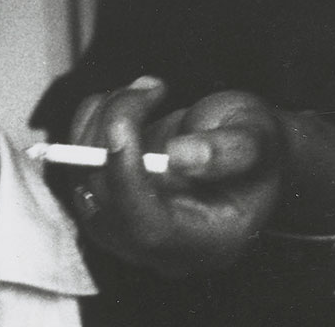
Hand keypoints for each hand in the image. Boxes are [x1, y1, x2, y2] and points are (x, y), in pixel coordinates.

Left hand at [66, 76, 334, 276]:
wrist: (241, 147)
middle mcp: (162, 247)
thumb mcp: (258, 137)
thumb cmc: (256, 144)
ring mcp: (128, 226)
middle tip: (150, 87)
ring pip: (82, 175)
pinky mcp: (106, 200)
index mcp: (209, 244)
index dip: (125, 179)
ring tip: (148, 89)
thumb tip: (180, 158)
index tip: (121, 125)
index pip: (148, 228)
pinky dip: (91, 121)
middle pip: (107, 199)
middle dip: (113, 129)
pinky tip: (127, 100)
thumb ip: (229, 151)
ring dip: (101, 119)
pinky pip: (76, 161)